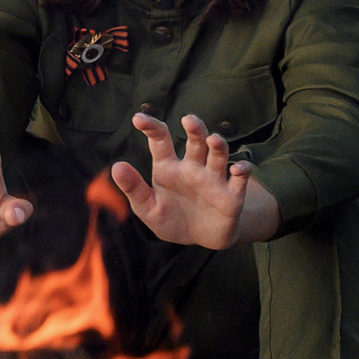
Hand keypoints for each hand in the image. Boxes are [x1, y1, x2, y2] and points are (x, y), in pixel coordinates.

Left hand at [110, 113, 279, 248]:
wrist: (199, 240)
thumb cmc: (171, 219)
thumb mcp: (147, 208)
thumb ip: (133, 188)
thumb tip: (116, 167)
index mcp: (168, 168)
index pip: (160, 141)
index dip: (151, 127)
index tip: (138, 118)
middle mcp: (193, 168)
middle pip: (196, 141)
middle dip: (195, 129)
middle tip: (188, 120)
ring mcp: (213, 179)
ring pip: (218, 155)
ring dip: (218, 145)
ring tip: (213, 140)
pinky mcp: (232, 194)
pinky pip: (240, 178)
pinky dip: (242, 170)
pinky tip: (238, 169)